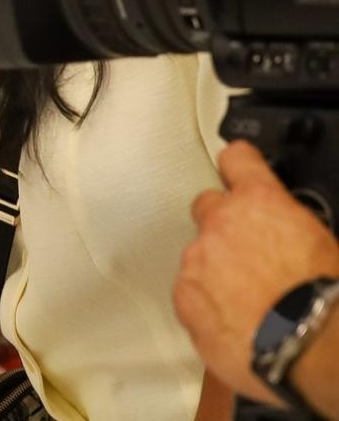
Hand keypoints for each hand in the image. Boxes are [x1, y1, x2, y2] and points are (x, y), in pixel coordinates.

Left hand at [174, 141, 338, 404]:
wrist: (311, 347)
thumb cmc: (328, 298)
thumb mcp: (325, 244)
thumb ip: (293, 226)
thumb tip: (292, 235)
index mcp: (260, 202)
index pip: (237, 160)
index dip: (238, 164)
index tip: (236, 165)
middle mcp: (219, 224)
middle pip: (208, 209)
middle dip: (224, 226)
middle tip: (250, 255)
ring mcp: (196, 262)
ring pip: (198, 256)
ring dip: (216, 271)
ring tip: (251, 301)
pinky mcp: (185, 300)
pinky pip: (191, 294)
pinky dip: (208, 305)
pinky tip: (238, 323)